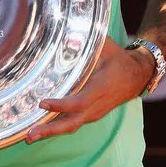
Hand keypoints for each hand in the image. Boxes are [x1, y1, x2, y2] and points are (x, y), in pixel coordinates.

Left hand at [26, 37, 152, 143]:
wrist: (138, 75)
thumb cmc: (118, 58)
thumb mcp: (104, 46)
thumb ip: (85, 42)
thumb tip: (64, 30)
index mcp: (99, 89)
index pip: (78, 102)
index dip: (60, 105)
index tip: (42, 103)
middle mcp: (96, 106)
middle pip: (71, 123)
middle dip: (49, 130)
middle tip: (28, 136)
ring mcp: (94, 113)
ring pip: (71, 126)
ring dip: (50, 132)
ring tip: (28, 137)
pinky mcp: (90, 114)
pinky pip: (72, 123)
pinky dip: (56, 127)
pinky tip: (40, 128)